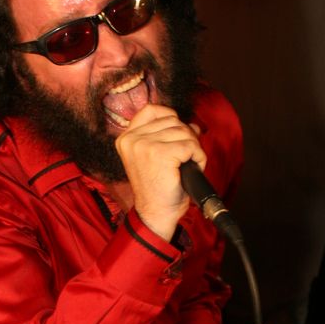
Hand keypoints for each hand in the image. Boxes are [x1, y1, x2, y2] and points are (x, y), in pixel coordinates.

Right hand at [115, 103, 205, 241]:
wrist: (156, 213)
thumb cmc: (157, 189)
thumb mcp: (156, 156)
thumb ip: (169, 136)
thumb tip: (193, 125)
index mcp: (126, 139)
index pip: (151, 110)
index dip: (169, 117)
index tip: (175, 134)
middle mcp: (132, 139)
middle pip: (172, 120)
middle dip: (185, 137)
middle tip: (183, 158)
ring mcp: (145, 145)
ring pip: (184, 131)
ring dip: (193, 149)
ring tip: (185, 166)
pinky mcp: (161, 153)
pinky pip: (191, 145)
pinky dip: (198, 158)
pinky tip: (190, 170)